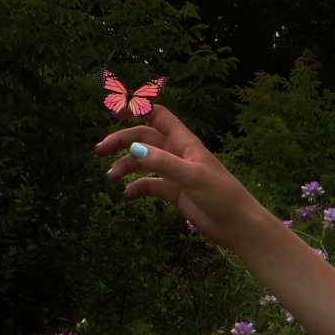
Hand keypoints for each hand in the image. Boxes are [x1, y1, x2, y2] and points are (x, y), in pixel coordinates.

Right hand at [94, 105, 249, 247]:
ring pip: (143, 162)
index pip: (158, 116)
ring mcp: (174, 172)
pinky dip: (136, 188)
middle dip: (120, 141)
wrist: (236, 224)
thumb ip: (163, 162)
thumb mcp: (191, 176)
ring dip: (124, 166)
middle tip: (98, 151)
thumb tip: (133, 148)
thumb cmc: (221, 195)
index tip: (113, 111)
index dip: (137, 109)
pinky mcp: (174, 191)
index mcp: (184, 142)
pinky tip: (126, 196)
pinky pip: (149, 185)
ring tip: (109, 178)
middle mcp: (177, 153)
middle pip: (143, 138)